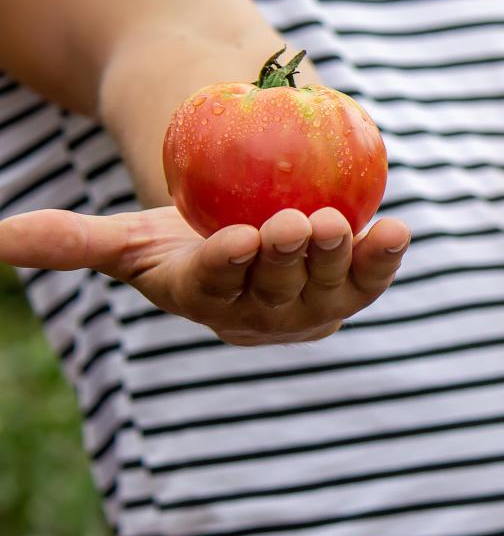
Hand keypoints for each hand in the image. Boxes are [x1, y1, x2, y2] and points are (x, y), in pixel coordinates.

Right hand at [0, 205, 409, 345]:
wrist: (248, 236)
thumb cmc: (181, 237)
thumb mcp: (129, 238)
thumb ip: (72, 243)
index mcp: (208, 300)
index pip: (215, 284)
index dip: (225, 266)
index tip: (232, 240)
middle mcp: (264, 311)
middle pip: (276, 285)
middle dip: (286, 258)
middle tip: (296, 223)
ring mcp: (315, 304)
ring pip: (328, 284)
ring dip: (339, 256)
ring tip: (342, 223)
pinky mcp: (354, 288)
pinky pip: (372, 275)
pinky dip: (386, 256)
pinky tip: (398, 229)